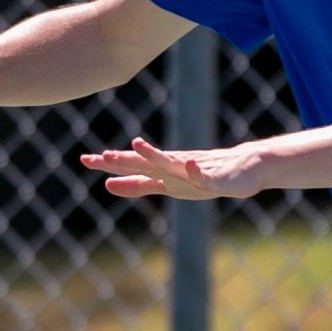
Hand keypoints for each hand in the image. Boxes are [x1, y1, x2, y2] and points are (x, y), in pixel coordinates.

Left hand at [79, 137, 261, 200]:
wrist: (246, 166)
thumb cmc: (203, 175)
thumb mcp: (165, 185)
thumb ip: (138, 184)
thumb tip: (107, 183)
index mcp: (161, 172)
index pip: (130, 168)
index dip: (109, 165)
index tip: (85, 160)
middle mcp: (174, 169)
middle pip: (144, 164)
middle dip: (123, 160)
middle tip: (101, 155)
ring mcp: (194, 172)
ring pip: (172, 164)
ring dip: (155, 155)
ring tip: (138, 145)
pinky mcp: (215, 178)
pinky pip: (204, 177)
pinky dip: (197, 172)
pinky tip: (190, 166)